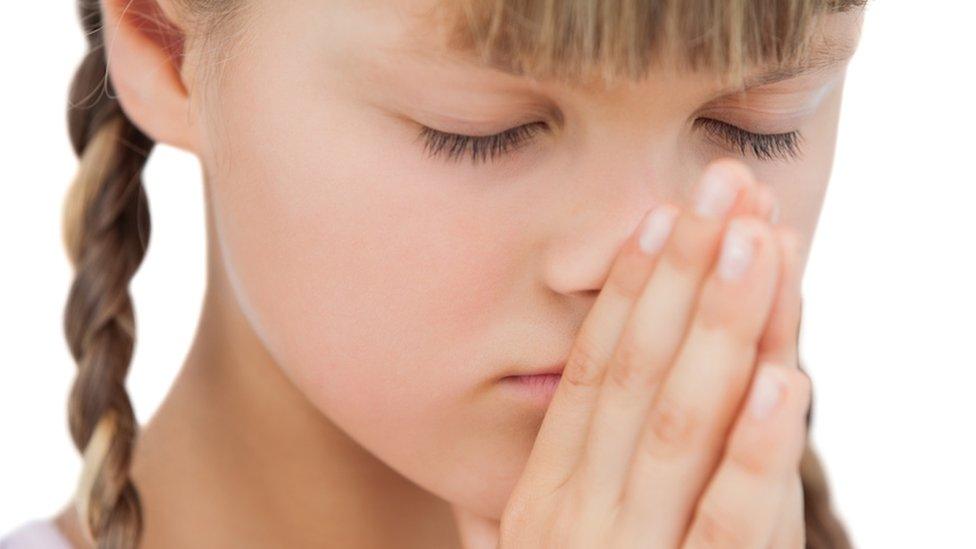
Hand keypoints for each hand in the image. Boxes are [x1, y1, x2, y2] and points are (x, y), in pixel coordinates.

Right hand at [453, 158, 809, 548]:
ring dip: (722, 324)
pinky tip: (784, 375)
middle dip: (684, 272)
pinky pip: (728, 516)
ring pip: (679, 422)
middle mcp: (577, 511)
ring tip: (759, 239)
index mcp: (543, 492)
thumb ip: (517, 506)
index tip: (661, 216)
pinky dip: (756, 445)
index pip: (589, 370)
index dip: (629, 289)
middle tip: (723, 186)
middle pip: (635, 371)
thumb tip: (496, 456)